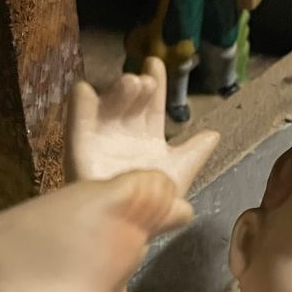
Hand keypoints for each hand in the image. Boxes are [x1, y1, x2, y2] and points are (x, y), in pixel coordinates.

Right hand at [66, 58, 218, 189]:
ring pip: (107, 105)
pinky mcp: (80, 149)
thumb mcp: (178, 174)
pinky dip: (80, 104)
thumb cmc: (150, 202)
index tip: (155, 64)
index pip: (151, 104)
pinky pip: (77, 121)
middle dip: (138, 86)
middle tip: (146, 82)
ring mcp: (101, 138)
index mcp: (146, 137)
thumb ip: (195, 154)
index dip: (156, 83)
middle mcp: (123, 133)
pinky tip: (86, 91)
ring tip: (132, 84)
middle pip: (131, 100)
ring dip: (118, 91)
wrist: (127, 227)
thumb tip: (215, 135)